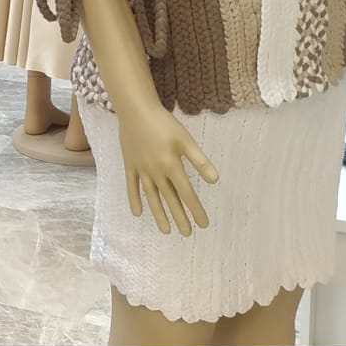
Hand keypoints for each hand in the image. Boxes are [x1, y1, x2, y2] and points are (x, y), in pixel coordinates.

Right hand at [114, 93, 217, 235]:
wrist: (136, 111)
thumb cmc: (164, 123)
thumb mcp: (186, 140)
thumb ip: (199, 161)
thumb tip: (215, 180)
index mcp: (172, 166)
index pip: (187, 194)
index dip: (196, 210)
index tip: (204, 224)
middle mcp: (156, 172)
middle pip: (170, 199)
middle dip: (180, 217)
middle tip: (187, 233)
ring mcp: (141, 170)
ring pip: (152, 197)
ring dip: (159, 215)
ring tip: (166, 231)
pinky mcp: (130, 166)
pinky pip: (132, 187)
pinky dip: (134, 200)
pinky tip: (138, 213)